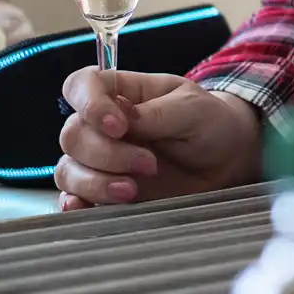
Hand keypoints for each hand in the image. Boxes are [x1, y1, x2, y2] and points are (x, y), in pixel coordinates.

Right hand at [56, 70, 262, 210]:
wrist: (225, 161)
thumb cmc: (208, 123)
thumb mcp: (194, 109)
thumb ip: (159, 113)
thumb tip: (124, 117)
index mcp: (121, 92)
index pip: (81, 85)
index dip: (89, 104)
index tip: (119, 126)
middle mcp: (101, 125)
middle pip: (73, 134)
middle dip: (106, 153)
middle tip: (149, 163)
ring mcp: (99, 160)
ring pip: (69, 169)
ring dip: (95, 182)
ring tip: (133, 190)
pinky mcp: (102, 191)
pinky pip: (73, 198)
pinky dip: (76, 204)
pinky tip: (88, 208)